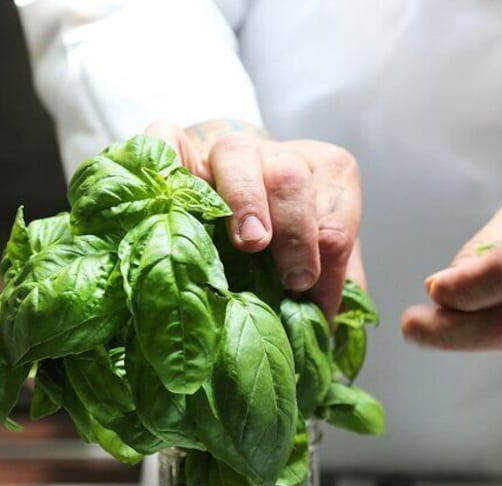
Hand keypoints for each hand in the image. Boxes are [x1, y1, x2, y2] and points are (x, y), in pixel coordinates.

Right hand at [145, 119, 364, 317]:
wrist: (235, 219)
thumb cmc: (283, 250)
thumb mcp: (321, 266)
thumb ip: (332, 288)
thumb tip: (327, 329)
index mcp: (328, 176)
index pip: (335, 220)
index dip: (328, 266)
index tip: (312, 297)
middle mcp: (278, 155)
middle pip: (291, 178)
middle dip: (296, 233)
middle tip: (293, 279)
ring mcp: (225, 150)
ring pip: (237, 154)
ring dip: (246, 202)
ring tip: (249, 244)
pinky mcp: (177, 150)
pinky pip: (166, 141)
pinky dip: (166, 160)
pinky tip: (168, 194)